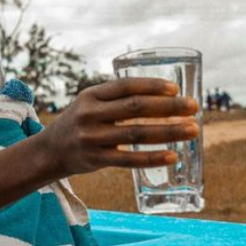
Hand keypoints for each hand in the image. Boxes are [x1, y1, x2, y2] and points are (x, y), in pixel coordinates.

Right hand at [37, 78, 197, 178]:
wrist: (51, 150)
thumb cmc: (82, 121)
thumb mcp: (92, 102)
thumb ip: (119, 97)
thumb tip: (166, 95)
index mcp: (92, 94)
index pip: (126, 86)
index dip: (152, 85)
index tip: (176, 88)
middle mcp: (90, 114)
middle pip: (135, 108)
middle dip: (169, 107)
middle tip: (194, 107)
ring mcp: (92, 138)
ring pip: (136, 134)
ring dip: (169, 131)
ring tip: (193, 130)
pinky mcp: (96, 160)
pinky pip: (129, 159)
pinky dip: (153, 158)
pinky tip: (173, 156)